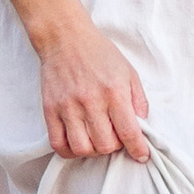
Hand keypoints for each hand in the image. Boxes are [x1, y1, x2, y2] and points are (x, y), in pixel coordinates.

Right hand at [37, 17, 150, 160]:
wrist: (65, 37)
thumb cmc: (99, 54)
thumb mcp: (128, 72)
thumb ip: (138, 100)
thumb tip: (143, 127)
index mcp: (114, 92)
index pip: (129, 132)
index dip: (138, 149)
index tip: (141, 156)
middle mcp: (91, 101)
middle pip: (105, 145)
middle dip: (115, 147)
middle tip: (115, 136)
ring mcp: (68, 107)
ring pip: (82, 148)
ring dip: (93, 150)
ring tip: (96, 139)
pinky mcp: (50, 110)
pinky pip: (58, 144)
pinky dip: (69, 151)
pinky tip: (78, 143)